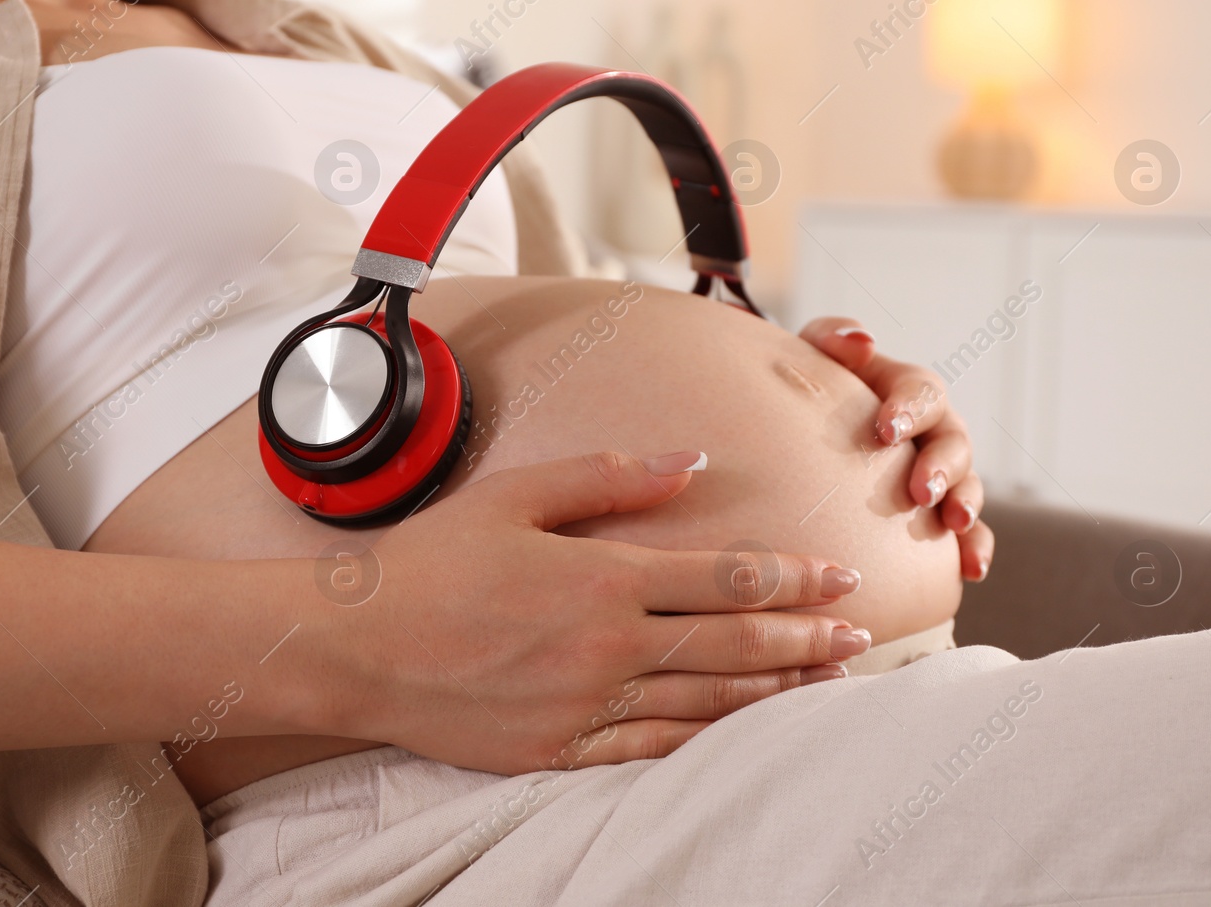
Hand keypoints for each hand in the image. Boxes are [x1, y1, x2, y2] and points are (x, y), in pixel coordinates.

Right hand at [320, 451, 867, 774]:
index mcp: (601, 578)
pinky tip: (741, 731)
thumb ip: (610, 477)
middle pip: (731, 640)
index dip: (790, 576)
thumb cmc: (430, 562)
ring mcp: (585, 706)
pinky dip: (707, 739)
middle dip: (804, 636)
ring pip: (705, 699)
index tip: (838, 576)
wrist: (353, 648)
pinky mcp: (559, 750)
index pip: (723, 576)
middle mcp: (606, 647)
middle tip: (858, 634)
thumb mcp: (515, 495)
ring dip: (773, 689)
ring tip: (825, 683)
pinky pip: (653, 747)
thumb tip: (692, 461)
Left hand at [800, 318, 993, 582]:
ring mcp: (943, 474)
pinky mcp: (941, 515)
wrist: (801, 435)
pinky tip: (970, 569)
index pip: (920, 391)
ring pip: (967, 486)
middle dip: (941, 465)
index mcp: (906, 391)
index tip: (885, 430)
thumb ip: (831, 338)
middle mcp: (934, 431)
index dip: (908, 408)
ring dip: (965, 504)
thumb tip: (860, 341)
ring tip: (953, 523)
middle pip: (953, 442)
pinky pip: (970, 531)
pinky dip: (975, 547)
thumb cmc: (810, 392)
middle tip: (920, 489)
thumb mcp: (812, 357)